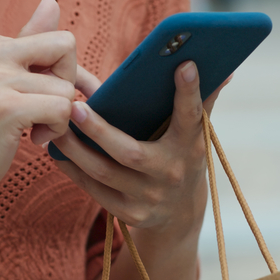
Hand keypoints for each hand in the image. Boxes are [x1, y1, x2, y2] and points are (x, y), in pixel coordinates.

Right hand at [0, 0, 77, 203]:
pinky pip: (63, 109)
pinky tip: (34, 140)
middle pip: (66, 48)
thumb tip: (52, 1)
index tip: (45, 97)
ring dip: (59, 117)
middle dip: (67, 83)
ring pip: (66, 87)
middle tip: (45, 111)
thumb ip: (29, 42)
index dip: (63, 72)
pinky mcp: (6, 107)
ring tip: (32, 130)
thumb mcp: (0, 79)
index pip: (56, 39)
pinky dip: (57, 130)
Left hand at [51, 61, 229, 234]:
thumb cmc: (182, 157)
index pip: (192, 117)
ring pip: (104, 172)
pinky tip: (58, 150)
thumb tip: (223, 69)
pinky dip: (73, 169)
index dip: (190, 93)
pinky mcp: (128, 214)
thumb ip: (202, 101)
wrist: (180, 214)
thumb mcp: (196, 134)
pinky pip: (94, 189)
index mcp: (190, 147)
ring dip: (76, 149)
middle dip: (100, 131)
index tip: (184, 65)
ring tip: (56, 125)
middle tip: (74, 106)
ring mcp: (148, 198)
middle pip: (130, 153)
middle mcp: (170, 174)